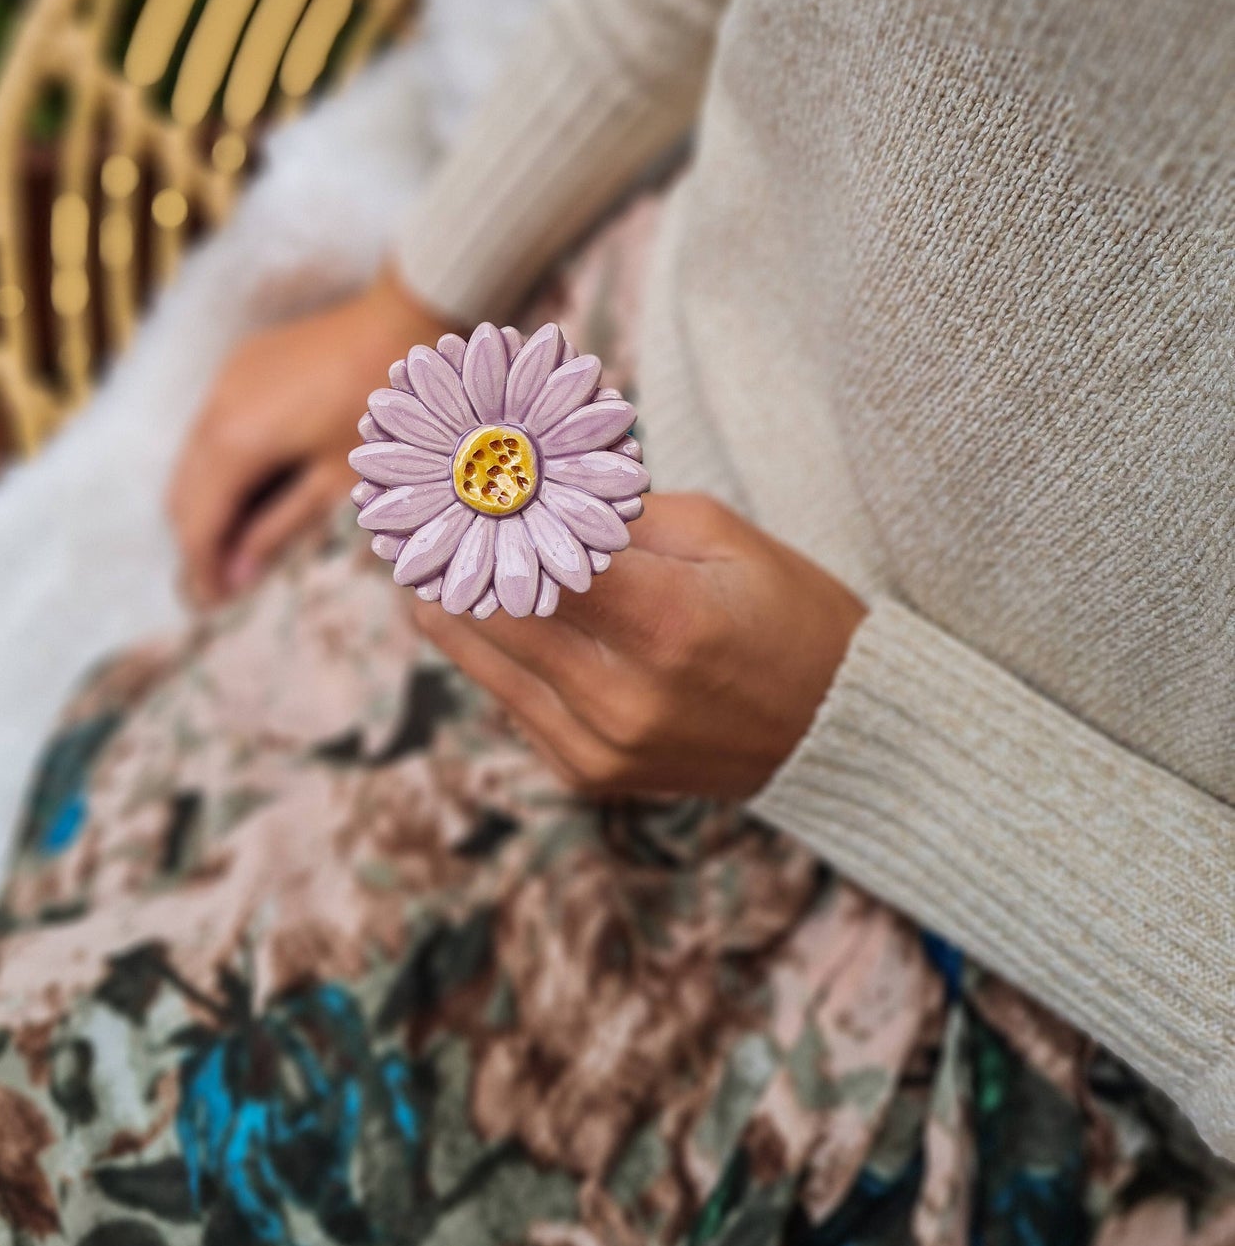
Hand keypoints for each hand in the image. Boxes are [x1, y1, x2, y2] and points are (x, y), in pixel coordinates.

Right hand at [169, 266, 446, 607]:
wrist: (407, 318)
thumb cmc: (387, 409)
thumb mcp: (338, 481)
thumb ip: (279, 527)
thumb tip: (237, 574)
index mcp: (235, 445)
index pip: (196, 525)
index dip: (201, 572)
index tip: (213, 608)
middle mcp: (214, 411)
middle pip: (181, 495)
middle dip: (197, 543)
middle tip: (225, 583)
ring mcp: (225, 382)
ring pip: (190, 460)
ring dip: (206, 504)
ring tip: (240, 541)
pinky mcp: (241, 365)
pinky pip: (209, 427)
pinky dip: (218, 465)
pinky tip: (251, 487)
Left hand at [411, 491, 865, 799]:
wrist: (839, 729)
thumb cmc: (785, 608)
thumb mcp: (716, 532)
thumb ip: (614, 510)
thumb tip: (521, 478)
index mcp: (665, 622)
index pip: (533, 555)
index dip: (478, 509)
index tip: (443, 470)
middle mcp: (623, 697)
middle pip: (490, 607)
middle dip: (447, 548)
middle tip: (407, 501)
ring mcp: (602, 747)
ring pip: (482, 658)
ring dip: (447, 598)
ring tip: (418, 548)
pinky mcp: (589, 775)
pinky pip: (510, 700)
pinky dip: (491, 651)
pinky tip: (481, 608)